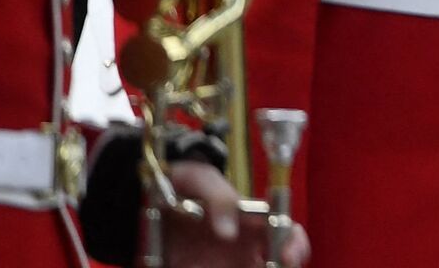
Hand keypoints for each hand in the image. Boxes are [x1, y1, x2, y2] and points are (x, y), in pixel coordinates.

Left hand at [163, 161, 310, 266]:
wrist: (143, 196)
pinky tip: (190, 266)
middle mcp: (243, 248)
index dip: (295, 246)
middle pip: (274, 264)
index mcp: (253, 221)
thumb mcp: (199, 179)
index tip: (286, 256)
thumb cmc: (181, 182)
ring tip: (208, 266)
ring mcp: (221, 264)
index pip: (288, 234)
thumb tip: (229, 230)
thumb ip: (218, 197)